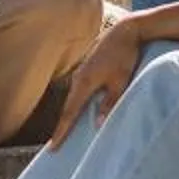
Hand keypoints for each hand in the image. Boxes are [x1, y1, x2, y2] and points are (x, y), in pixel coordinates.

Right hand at [46, 19, 144, 149]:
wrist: (125, 32)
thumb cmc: (124, 57)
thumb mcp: (120, 82)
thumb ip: (109, 103)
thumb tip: (97, 124)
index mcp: (84, 83)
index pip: (69, 113)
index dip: (61, 131)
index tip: (53, 147)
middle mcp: (78, 78)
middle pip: (67, 108)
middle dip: (62, 127)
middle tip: (55, 145)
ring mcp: (81, 72)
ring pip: (73, 99)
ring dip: (69, 115)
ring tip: (65, 130)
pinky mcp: (87, 68)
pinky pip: (78, 91)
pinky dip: (76, 104)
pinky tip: (79, 109)